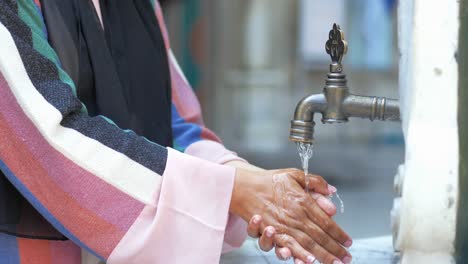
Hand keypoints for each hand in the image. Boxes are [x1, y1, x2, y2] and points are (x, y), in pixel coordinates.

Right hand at [230, 169, 351, 263]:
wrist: (244, 187)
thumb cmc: (269, 181)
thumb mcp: (294, 175)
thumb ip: (314, 182)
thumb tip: (331, 190)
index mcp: (302, 201)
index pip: (326, 221)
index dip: (339, 233)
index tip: (348, 242)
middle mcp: (295, 216)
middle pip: (320, 236)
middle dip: (335, 249)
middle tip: (347, 259)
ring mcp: (284, 226)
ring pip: (307, 245)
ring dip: (322, 256)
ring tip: (333, 263)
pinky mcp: (272, 234)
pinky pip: (288, 247)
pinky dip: (298, 255)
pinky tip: (307, 261)